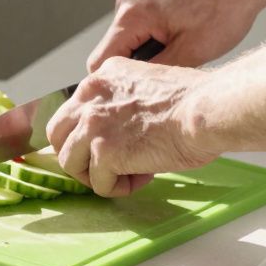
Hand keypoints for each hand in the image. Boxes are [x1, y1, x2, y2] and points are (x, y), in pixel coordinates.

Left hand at [46, 58, 218, 197]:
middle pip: (58, 134)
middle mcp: (91, 97)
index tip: (111, 144)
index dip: (89, 133)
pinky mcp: (104, 152)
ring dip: (95, 175)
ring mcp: (93, 125)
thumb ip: (121, 104)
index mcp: (102, 78)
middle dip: (78, 154)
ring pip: (70, 162)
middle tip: (104, 166)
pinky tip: (141, 178)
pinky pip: (98, 183)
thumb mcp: (145, 85)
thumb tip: (115, 134)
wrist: (208, 109)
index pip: (73, 110)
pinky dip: (117, 188)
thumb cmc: (193, 100)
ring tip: (127, 175)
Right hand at [88, 0, 263, 72]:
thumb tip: (135, 89)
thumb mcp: (192, 52)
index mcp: (132, 16)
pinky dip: (157, 36)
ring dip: (149, 51)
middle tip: (168, 75)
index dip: (113, 83)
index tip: (132, 95)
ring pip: (129, 38)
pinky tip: (184, 35)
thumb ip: (155, 72)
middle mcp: (128, 3)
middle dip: (136, 66)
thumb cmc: (226, 7)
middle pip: (113, 50)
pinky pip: (141, 24)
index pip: (100, 61)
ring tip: (182, 51)